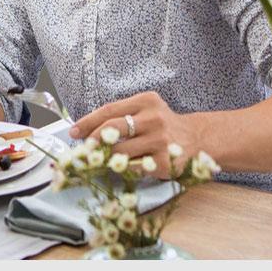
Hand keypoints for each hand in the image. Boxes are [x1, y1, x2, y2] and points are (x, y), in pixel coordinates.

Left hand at [69, 91, 202, 178]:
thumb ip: (123, 115)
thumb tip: (88, 130)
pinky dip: (122, 169)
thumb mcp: (146, 109)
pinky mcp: (164, 162)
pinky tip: (118, 169)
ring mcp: (159, 141)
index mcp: (146, 101)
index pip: (109, 110)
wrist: (197, 139)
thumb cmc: (163, 124)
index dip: (88, 121)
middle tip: (83, 149)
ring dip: (105, 158)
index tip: (73, 132)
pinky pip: (134, 168)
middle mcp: (153, 119)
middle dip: (93, 140)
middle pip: (113, 129)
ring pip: (121, 151)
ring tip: (97, 160)